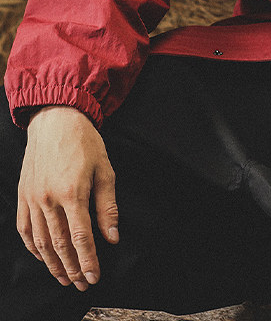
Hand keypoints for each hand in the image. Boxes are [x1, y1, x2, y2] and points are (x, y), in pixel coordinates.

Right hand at [17, 106, 118, 290]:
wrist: (56, 121)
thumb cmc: (85, 142)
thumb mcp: (105, 170)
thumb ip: (108, 206)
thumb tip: (112, 237)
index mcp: (72, 193)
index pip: (81, 237)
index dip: (88, 260)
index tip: (94, 277)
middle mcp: (48, 200)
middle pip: (60, 245)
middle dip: (72, 268)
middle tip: (82, 284)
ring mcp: (32, 199)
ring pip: (41, 241)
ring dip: (53, 263)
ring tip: (65, 277)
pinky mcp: (23, 196)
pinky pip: (25, 229)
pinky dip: (33, 247)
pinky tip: (43, 257)